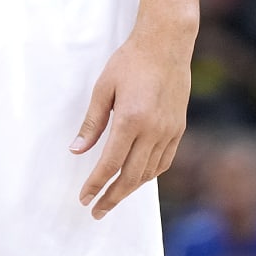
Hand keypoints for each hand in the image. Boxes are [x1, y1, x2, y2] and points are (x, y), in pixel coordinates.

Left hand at [70, 21, 192, 218]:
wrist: (167, 44)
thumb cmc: (130, 61)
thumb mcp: (104, 88)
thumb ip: (92, 122)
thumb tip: (77, 150)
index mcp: (131, 120)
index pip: (110, 164)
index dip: (96, 184)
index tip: (85, 198)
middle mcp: (153, 130)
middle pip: (131, 176)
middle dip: (112, 197)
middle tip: (97, 211)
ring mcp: (169, 131)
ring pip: (149, 172)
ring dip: (130, 189)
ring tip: (114, 197)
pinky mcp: (179, 128)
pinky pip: (164, 161)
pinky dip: (149, 175)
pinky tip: (138, 178)